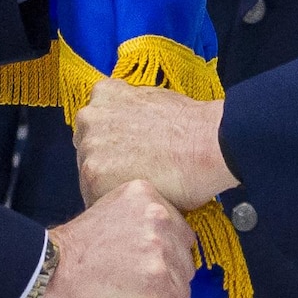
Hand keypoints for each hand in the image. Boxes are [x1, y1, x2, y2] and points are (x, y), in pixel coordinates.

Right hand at [35, 179, 196, 297]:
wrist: (46, 276)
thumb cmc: (70, 254)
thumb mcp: (110, 216)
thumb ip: (139, 223)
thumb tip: (164, 248)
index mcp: (144, 195)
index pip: (179, 230)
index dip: (167, 255)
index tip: (152, 267)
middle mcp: (156, 216)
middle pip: (184, 258)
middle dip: (168, 278)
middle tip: (143, 288)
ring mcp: (158, 249)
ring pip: (182, 286)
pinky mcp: (156, 282)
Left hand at [75, 77, 236, 211]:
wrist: (209, 144)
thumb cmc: (192, 125)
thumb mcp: (153, 98)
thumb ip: (129, 111)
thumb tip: (129, 128)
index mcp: (104, 93)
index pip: (95, 125)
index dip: (112, 145)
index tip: (127, 156)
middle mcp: (90, 116)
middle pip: (88, 150)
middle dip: (108, 164)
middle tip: (136, 174)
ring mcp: (89, 145)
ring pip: (89, 176)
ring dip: (109, 186)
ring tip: (139, 190)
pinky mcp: (94, 174)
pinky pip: (95, 198)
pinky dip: (113, 204)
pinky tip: (136, 200)